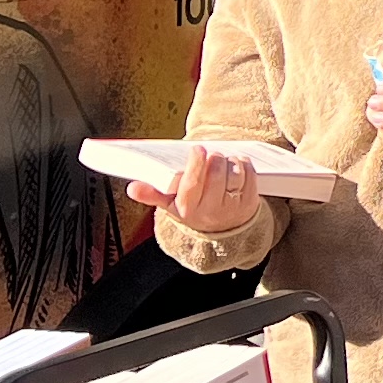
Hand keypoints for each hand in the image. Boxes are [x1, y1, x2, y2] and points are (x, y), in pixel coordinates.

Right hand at [136, 143, 262, 236]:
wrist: (220, 232)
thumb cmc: (193, 210)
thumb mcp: (171, 205)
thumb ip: (152, 194)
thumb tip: (132, 188)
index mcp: (187, 208)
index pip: (193, 184)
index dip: (196, 164)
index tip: (197, 150)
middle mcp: (210, 210)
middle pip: (216, 176)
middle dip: (214, 159)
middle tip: (211, 154)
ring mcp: (231, 207)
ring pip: (234, 174)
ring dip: (229, 161)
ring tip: (222, 160)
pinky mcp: (249, 203)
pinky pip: (249, 176)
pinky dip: (244, 164)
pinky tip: (236, 164)